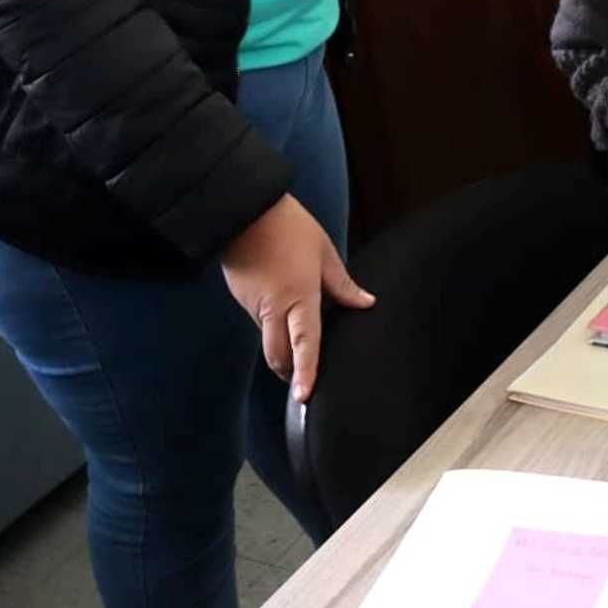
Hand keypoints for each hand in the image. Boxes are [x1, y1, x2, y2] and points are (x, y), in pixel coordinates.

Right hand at [222, 194, 374, 403]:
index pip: (304, 344)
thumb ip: (342, 285)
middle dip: (289, 373)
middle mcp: (273, 307)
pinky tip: (282, 304)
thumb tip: (366, 303)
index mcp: (299, 296)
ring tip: (300, 333)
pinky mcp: (241, 298)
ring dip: (282, 346)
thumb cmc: (289, 227)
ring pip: (268, 339)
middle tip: (304, 381)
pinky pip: (259, 321)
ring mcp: (253, 305)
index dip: (306, 373)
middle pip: (278, 356)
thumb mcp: (323, 252)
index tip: (303, 397)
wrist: (246, 210)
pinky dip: (272, 324)